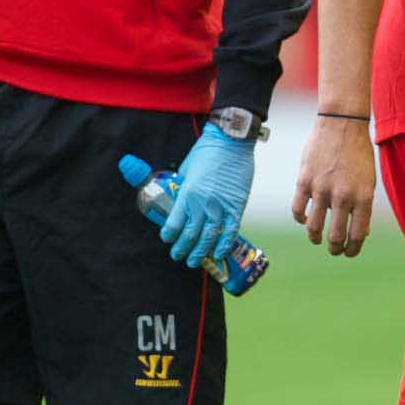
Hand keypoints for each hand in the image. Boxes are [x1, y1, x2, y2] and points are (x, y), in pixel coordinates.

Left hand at [162, 126, 254, 268]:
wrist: (230, 142)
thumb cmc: (205, 153)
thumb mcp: (185, 171)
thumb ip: (182, 189)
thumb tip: (179, 201)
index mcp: (186, 194)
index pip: (173, 224)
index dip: (169, 236)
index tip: (167, 240)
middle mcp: (202, 204)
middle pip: (190, 235)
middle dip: (182, 249)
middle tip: (179, 256)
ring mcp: (220, 207)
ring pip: (209, 237)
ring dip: (200, 251)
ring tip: (194, 261)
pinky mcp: (236, 207)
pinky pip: (230, 231)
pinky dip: (224, 245)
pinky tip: (218, 254)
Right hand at [292, 115, 375, 256]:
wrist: (342, 124)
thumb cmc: (359, 152)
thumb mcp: (369, 180)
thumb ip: (364, 206)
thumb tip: (360, 234)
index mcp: (363, 197)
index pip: (358, 235)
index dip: (353, 249)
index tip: (349, 252)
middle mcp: (343, 196)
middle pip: (336, 237)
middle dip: (335, 249)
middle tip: (334, 250)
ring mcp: (322, 189)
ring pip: (314, 228)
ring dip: (316, 238)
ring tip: (317, 239)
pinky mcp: (304, 181)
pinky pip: (298, 210)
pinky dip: (300, 219)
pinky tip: (305, 219)